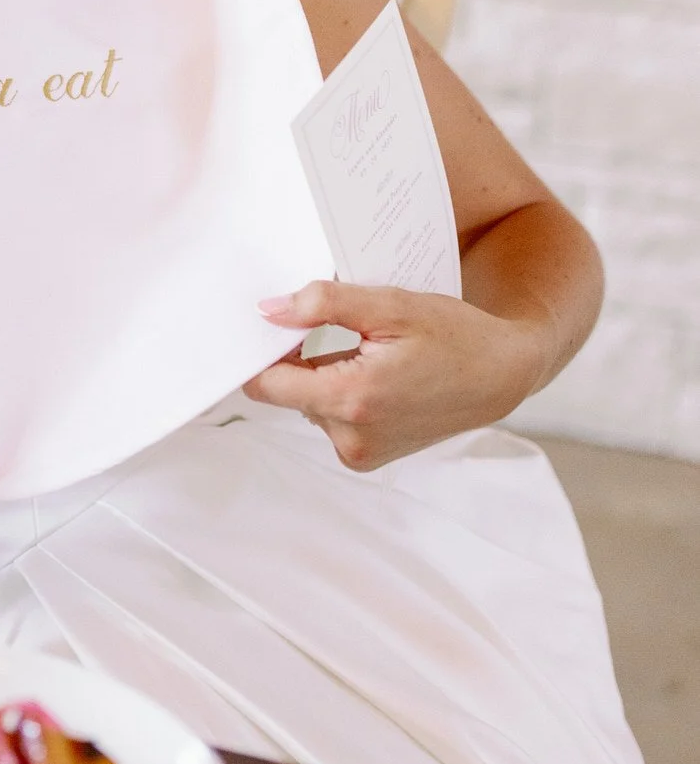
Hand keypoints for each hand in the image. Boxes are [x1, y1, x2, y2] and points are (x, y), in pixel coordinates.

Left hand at [243, 280, 553, 469]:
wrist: (501, 376)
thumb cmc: (454, 335)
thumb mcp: (390, 306)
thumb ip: (324, 305)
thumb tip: (269, 310)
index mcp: (352, 399)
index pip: (265, 384)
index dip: (262, 351)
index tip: (273, 325)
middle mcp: (351, 436)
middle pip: (287, 390)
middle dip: (300, 357)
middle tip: (340, 329)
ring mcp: (359, 453)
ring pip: (309, 402)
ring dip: (324, 374)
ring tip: (368, 352)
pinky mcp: (366, 457)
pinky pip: (330, 417)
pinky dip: (341, 393)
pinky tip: (375, 374)